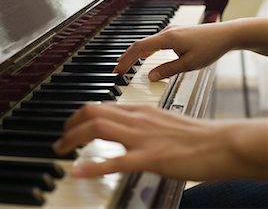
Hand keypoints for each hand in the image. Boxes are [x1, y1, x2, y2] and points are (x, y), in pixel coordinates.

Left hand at [53, 103, 266, 180]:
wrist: (217, 143)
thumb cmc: (193, 135)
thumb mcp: (161, 121)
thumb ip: (141, 122)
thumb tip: (124, 127)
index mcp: (140, 111)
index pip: (101, 106)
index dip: (80, 115)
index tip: (71, 126)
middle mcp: (136, 119)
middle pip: (93, 112)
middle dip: (70, 124)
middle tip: (61, 138)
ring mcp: (141, 138)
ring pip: (98, 128)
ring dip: (73, 138)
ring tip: (60, 148)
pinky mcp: (149, 158)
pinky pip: (115, 160)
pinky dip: (93, 165)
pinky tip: (78, 170)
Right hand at [114, 23, 231, 80]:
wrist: (227, 34)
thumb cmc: (211, 47)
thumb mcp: (189, 64)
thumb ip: (167, 70)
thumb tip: (150, 77)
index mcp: (167, 38)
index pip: (139, 48)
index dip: (126, 59)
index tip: (118, 71)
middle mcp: (167, 32)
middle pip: (140, 44)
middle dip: (127, 57)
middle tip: (118, 71)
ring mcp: (171, 31)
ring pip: (147, 42)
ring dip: (136, 54)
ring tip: (128, 66)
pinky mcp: (176, 34)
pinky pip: (156, 42)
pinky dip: (147, 51)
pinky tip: (146, 57)